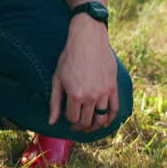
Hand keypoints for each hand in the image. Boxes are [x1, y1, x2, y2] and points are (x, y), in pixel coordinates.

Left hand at [49, 16, 117, 132]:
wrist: (88, 40)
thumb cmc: (70, 57)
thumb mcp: (57, 79)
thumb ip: (54, 102)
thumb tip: (51, 122)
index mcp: (75, 94)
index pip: (73, 118)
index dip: (69, 120)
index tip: (67, 117)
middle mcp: (91, 96)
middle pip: (86, 121)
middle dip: (80, 127)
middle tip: (76, 127)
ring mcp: (104, 93)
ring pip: (101, 119)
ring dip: (94, 126)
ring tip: (89, 126)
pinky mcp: (113, 88)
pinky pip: (114, 110)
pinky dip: (110, 119)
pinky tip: (104, 121)